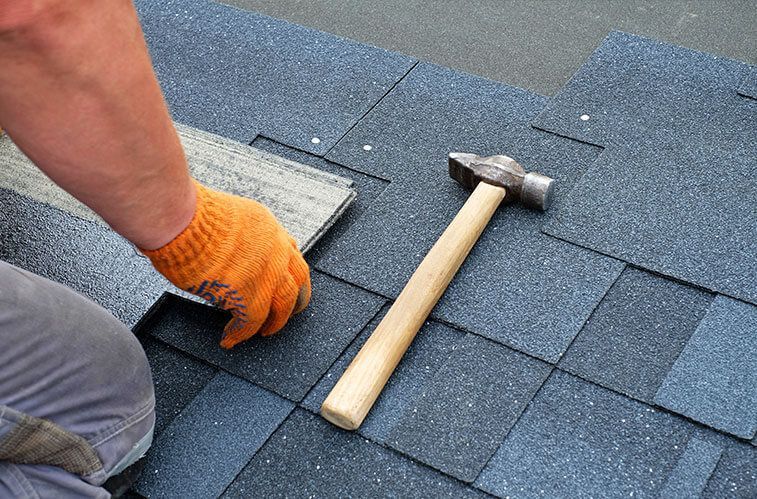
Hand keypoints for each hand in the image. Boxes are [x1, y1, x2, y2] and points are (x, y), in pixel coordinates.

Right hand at [142, 180, 310, 347]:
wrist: (181, 220)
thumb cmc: (188, 214)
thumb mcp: (226, 216)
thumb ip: (236, 236)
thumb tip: (225, 252)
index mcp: (268, 226)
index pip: (290, 252)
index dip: (288, 272)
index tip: (286, 283)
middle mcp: (275, 248)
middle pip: (298, 280)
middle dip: (295, 300)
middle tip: (287, 314)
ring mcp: (266, 272)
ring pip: (282, 305)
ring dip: (274, 322)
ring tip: (264, 333)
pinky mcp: (248, 294)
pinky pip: (251, 322)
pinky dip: (240, 334)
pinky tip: (229, 338)